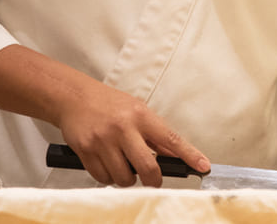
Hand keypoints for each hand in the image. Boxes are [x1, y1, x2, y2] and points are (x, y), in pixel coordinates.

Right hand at [57, 80, 209, 187]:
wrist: (73, 97)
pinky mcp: (86, 151)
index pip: (170, 138)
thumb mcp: (135, 110)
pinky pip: (103, 178)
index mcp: (140, 115)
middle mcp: (123, 127)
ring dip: (126, 178)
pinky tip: (106, 163)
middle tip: (151, 180)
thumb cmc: (107, 104)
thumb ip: (154, 134)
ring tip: (122, 164)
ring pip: (124, 178)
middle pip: (148, 168)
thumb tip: (176, 155)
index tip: (203, 167)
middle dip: (153, 180)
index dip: (189, 155)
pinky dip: (108, 177)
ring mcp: (103, 140)